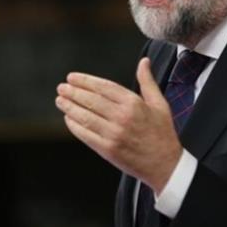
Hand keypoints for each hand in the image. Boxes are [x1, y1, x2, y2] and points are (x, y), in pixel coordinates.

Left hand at [55, 57, 181, 191]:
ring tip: (60, 100)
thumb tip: (144, 61)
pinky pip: (86, 135)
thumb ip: (148, 81)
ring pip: (86, 116)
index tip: (72, 77)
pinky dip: (75, 126)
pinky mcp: (108, 150)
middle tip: (61, 88)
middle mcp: (122, 117)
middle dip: (73, 92)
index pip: (104, 87)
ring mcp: (114, 134)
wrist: (165, 165)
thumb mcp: (160, 104)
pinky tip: (68, 118)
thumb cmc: (162, 134)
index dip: (86, 81)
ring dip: (70, 107)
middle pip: (91, 100)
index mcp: (134, 104)